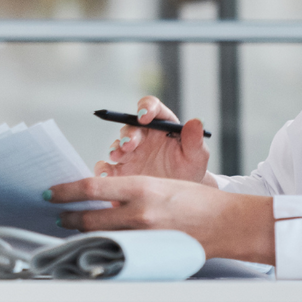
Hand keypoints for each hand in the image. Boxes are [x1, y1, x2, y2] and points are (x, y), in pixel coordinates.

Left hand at [49, 175, 275, 263]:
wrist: (226, 223)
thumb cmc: (197, 200)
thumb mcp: (161, 183)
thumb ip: (130, 190)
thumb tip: (100, 193)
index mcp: (142, 188)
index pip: (91, 188)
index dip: (66, 191)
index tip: (52, 192)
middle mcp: (140, 212)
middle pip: (89, 217)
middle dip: (67, 218)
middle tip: (57, 215)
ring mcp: (144, 236)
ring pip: (100, 236)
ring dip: (82, 234)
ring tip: (72, 230)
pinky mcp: (150, 252)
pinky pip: (118, 250)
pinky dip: (103, 246)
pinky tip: (96, 244)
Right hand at [95, 96, 213, 185]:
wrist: (180, 195)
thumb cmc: (190, 169)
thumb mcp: (198, 156)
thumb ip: (195, 139)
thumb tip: (196, 121)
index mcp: (161, 124)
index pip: (152, 107)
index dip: (146, 108)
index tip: (144, 116)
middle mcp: (142, 135)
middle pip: (130, 126)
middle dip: (129, 134)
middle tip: (129, 144)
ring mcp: (130, 153)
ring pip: (117, 144)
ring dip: (115, 149)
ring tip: (117, 156)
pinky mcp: (121, 171)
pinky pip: (107, 167)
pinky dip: (103, 170)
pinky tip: (106, 175)